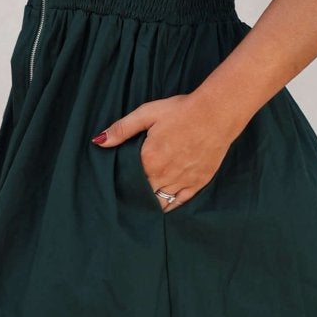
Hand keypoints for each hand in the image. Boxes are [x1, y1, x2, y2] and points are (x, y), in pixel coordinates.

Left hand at [91, 93, 237, 208]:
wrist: (217, 113)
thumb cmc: (182, 110)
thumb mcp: (147, 113)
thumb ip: (122, 129)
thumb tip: (99, 141)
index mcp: (149, 159)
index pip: (128, 180)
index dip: (122, 182)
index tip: (117, 184)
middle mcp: (164, 175)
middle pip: (143, 194)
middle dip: (135, 195)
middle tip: (127, 196)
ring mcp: (182, 181)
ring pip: (160, 202)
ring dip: (150, 203)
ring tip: (142, 203)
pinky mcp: (198, 183)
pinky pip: (180, 202)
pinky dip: (169, 206)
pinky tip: (162, 206)